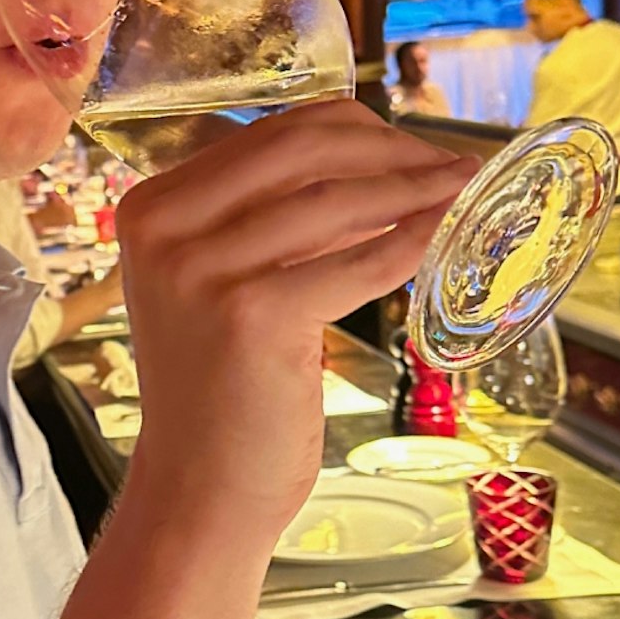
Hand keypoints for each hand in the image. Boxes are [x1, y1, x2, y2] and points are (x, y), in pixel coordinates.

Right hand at [110, 102, 481, 542]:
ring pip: (336, 201)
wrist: (200, 488)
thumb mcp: (232, 282)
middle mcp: (164, 227)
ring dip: (416, 188)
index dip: (358, 130)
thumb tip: (378, 162)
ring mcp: (202, 269)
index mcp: (153, 207)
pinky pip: (359, 261)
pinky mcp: (252, 314)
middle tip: (454, 164)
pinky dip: (414, 240)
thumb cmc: (228, 389)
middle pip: (303, 150)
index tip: (415, 145)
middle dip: (392, 150)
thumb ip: (277, 222)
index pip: (272, 132)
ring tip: (466, 190)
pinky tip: (450, 233)